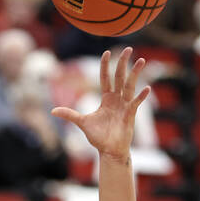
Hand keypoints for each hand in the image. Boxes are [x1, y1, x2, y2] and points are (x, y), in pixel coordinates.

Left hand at [52, 48, 149, 162]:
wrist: (109, 151)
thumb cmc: (98, 137)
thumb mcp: (82, 123)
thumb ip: (70, 114)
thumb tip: (52, 110)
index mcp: (106, 99)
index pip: (106, 78)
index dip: (105, 66)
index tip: (106, 53)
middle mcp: (116, 99)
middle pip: (120, 77)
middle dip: (123, 63)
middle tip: (128, 48)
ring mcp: (124, 106)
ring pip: (130, 86)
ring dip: (136, 73)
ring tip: (141, 60)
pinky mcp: (130, 115)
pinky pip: (136, 103)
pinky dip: (141, 96)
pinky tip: (146, 88)